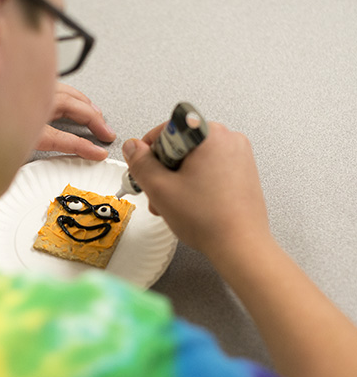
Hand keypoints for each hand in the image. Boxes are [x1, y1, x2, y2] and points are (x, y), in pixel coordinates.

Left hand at [0, 83, 115, 227]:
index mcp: (17, 130)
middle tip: (108, 132)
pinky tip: (68, 96)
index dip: (82, 145)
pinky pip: (48, 81)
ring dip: (82, 100)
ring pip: (60, 88)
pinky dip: (65, 88)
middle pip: (67, 105)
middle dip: (92, 117)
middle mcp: (20, 107)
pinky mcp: (15, 84)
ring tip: (96, 113)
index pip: (58, 137)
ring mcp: (19, 93)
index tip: (100, 152)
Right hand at [122, 122, 271, 258]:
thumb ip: (140, 163)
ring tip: (176, 201)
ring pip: (194, 158)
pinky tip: (191, 202)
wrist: (240, 246)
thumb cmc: (210, 220)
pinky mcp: (243, 171)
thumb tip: (133, 148)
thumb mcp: (160, 188)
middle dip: (164, 168)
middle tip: (160, 190)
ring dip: (178, 177)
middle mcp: (228, 139)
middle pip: (180, 144)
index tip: (144, 168)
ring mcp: (239, 155)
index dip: (148, 151)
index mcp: (209, 134)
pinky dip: (196, 181)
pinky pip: (209, 167)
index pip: (166, 129)